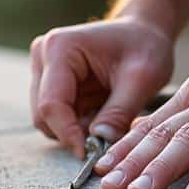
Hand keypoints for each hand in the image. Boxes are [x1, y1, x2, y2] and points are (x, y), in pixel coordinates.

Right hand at [29, 16, 174, 157]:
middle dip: (73, 133)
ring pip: (47, 120)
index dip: (68, 134)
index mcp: (60, 48)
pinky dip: (77, 125)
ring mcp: (43, 71)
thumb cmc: (145, 46)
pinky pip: (56, 118)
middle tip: (106, 139)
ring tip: (108, 119)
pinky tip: (100, 114)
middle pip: (44, 114)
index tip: (90, 155)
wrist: (143, 32)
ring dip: (75, 130)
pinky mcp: (49, 84)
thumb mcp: (142, 78)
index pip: (51, 104)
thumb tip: (100, 145)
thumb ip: (119, 112)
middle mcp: (43, 57)